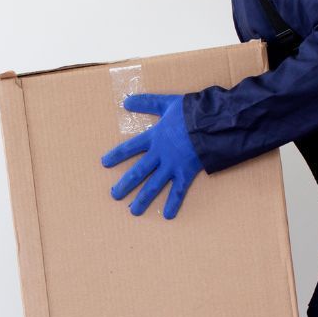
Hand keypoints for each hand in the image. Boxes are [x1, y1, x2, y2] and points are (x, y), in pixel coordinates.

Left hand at [101, 93, 203, 218]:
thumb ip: (147, 103)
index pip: (130, 148)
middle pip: (138, 172)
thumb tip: (126, 101)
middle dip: (125, 185)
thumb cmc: (191, 112)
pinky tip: (168, 215)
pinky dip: (173, 203)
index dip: (116, 155)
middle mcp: (160, 155)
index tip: (104, 163)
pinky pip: (178, 191)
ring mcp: (172, 166)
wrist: (212, 123)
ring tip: (133, 212)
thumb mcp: (167, 104)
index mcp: (154, 138)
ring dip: (143, 199)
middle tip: (114, 195)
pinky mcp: (187, 173)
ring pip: (154, 186)